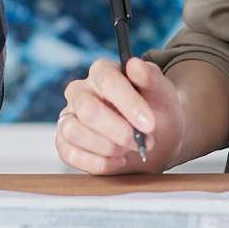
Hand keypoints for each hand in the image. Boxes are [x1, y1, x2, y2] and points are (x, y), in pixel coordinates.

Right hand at [55, 58, 184, 173]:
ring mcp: (69, 116)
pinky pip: (69, 154)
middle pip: (87, 109)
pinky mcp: (65, 142)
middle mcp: (80, 91)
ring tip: (129, 149)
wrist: (158, 140)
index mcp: (102, 71)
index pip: (108, 81)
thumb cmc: (157, 111)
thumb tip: (135, 64)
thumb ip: (150, 78)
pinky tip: (118, 161)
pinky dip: (97, 163)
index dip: (129, 104)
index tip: (149, 124)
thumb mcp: (163, 94)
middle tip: (142, 142)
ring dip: (107, 147)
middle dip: (119, 131)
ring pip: (73, 131)